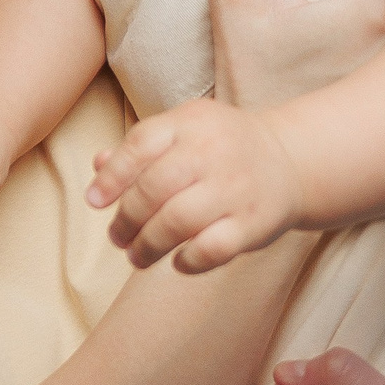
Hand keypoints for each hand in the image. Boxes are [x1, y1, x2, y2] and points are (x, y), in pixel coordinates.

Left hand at [87, 98, 306, 271]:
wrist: (290, 160)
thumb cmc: (222, 148)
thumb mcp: (184, 132)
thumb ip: (141, 149)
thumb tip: (98, 165)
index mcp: (191, 122)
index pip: (141, 145)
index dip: (112, 176)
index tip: (94, 202)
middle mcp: (214, 151)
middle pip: (154, 188)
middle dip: (126, 219)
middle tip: (117, 237)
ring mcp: (236, 187)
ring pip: (178, 221)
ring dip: (148, 245)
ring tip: (137, 256)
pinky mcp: (254, 222)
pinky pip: (212, 248)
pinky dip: (188, 261)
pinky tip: (178, 262)